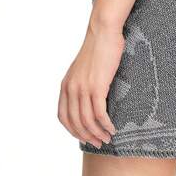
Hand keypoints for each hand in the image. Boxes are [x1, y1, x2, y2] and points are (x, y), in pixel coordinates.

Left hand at [58, 22, 123, 147]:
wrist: (102, 32)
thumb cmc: (97, 49)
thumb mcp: (83, 69)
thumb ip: (81, 84)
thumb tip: (90, 98)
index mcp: (65, 86)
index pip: (63, 116)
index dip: (72, 131)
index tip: (84, 137)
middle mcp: (71, 89)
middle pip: (75, 122)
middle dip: (86, 136)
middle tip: (99, 143)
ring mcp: (83, 88)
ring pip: (87, 120)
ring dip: (97, 133)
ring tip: (107, 138)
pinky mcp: (97, 87)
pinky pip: (99, 113)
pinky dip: (105, 124)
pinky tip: (112, 129)